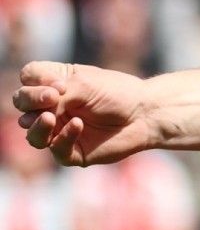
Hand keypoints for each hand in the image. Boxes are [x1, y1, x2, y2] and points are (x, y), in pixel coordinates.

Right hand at [13, 62, 154, 166]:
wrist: (147, 113)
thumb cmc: (119, 93)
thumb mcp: (85, 85)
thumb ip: (57, 96)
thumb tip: (34, 114)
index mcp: (54, 84)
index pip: (27, 79)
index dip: (35, 81)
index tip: (59, 84)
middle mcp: (52, 107)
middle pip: (22, 104)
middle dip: (30, 100)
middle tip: (52, 99)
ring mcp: (59, 130)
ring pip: (31, 133)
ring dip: (37, 125)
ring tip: (48, 118)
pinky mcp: (72, 151)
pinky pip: (56, 149)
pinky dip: (63, 137)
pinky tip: (78, 125)